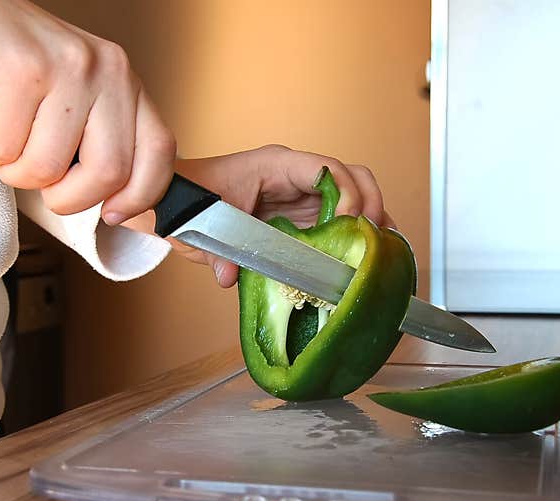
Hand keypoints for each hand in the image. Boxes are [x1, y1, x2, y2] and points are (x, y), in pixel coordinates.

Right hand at [0, 0, 175, 219]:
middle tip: (41, 183)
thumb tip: (116, 203)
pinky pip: (4, 149)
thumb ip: (101, 140)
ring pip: (48, 168)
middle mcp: (105, 70)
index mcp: (125, 81)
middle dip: (67, 198)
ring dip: (15, 172)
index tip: (111, 213)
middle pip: (107, 173)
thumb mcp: (76, 99)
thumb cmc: (15, 67)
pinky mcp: (19, 69)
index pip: (159, 151)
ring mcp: (64, 66)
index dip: (139, 196)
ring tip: (5, 140)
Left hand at [173, 145, 394, 286]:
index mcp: (274, 166)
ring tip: (382, 252)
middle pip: (352, 178)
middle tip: (375, 240)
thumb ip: (215, 251)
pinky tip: (366, 258)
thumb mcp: (199, 224)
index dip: (346, 192)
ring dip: (371, 221)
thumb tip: (229, 275)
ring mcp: (301, 197)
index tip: (349, 222)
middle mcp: (295, 178)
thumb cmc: (189, 199)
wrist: (177, 203)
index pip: (325, 169)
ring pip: (353, 197)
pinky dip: (355, 236)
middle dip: (371, 204)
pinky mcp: (301, 218)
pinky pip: (338, 220)